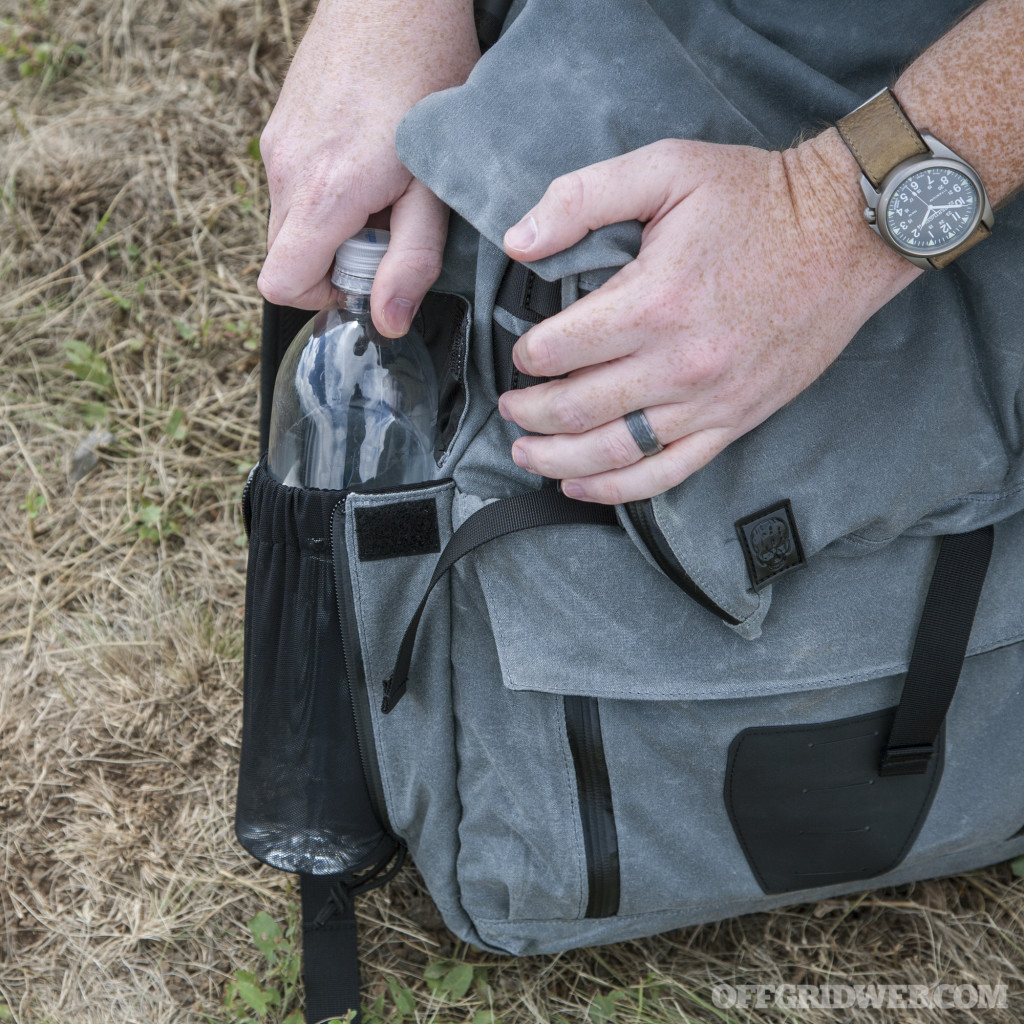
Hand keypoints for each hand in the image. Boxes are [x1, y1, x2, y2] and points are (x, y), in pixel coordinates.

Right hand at [257, 0, 478, 335]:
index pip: (280, 285)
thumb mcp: (435, 185)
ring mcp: (277, 142)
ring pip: (291, 220)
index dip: (323, 296)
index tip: (365, 277)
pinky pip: (292, 182)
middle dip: (334, 260)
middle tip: (388, 224)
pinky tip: (367, 156)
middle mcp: (286, 169)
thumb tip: (388, 321)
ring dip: (332, 223)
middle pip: (286, 256)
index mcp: (323, 193)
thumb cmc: (426, 77)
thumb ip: (413, 259)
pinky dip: (324, 190)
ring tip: (383, 183)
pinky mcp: (280, 124)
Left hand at [498, 132, 920, 502]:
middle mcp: (679, 364)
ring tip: (524, 453)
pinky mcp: (735, 421)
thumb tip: (517, 243)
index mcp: (654, 302)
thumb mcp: (666, 168)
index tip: (521, 351)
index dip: (527, 353)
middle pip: (577, 408)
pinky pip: (667, 473)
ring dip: (557, 459)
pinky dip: (617, 488)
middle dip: (530, 413)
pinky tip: (581, 486)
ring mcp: (709, 401)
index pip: (560, 349)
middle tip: (509, 407)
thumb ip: (582, 198)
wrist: (847, 234)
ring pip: (614, 451)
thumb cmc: (757, 199)